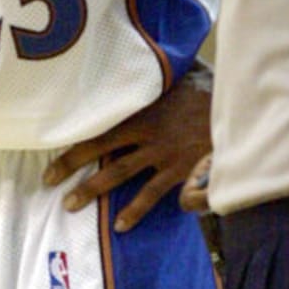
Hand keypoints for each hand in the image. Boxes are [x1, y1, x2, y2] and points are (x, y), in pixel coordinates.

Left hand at [43, 67, 212, 230]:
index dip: (75, 138)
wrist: (240, 113)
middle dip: (72, 166)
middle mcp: (148, 133)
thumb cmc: (210, 93)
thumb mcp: (181, 78)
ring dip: (93, 190)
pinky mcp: (180, 172)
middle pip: (102, 150)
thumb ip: (159, 78)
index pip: (100, 125)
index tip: (52, 150)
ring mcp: (163, 154)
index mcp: (144, 109)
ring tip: (70, 206)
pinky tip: (121, 226)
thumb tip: (144, 63)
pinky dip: (136, 211)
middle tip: (48, 182)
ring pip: (120, 174)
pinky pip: (152, 195)